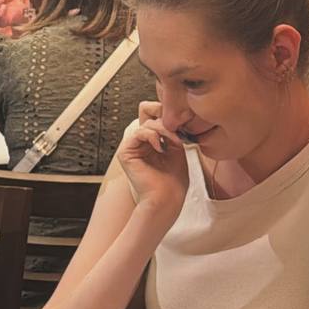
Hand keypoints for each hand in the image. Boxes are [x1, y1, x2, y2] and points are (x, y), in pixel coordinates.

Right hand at [118, 104, 188, 219]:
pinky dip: (153, 137)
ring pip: (147, 122)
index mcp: (152, 139)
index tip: (183, 118)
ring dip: (164, 130)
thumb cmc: (174, 180)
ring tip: (174, 143)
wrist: (167, 198)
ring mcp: (132, 146)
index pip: (154, 113)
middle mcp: (141, 140)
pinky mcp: (126, 152)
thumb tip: (172, 114)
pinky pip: (139, 133)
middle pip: (146, 110)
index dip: (166, 111)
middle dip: (164, 114)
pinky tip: (161, 148)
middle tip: (177, 127)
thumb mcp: (178, 148)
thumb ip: (172, 130)